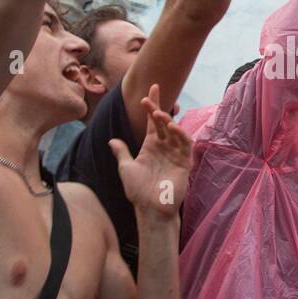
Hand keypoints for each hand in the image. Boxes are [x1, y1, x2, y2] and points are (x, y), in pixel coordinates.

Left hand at [112, 84, 192, 217]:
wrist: (151, 209)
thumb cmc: (138, 191)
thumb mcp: (126, 169)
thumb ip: (122, 153)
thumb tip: (112, 140)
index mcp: (150, 146)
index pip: (151, 122)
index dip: (152, 105)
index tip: (151, 88)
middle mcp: (164, 147)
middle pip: (163, 123)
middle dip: (157, 109)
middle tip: (150, 99)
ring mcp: (175, 153)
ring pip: (175, 131)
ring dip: (168, 122)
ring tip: (159, 115)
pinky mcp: (184, 162)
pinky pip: (185, 145)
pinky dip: (181, 135)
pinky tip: (173, 129)